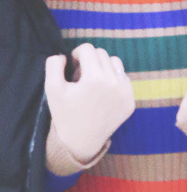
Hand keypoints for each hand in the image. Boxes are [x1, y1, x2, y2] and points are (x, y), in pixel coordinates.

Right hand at [45, 44, 134, 163]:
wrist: (81, 142)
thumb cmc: (64, 114)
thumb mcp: (52, 88)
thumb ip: (53, 65)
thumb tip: (64, 55)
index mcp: (95, 78)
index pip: (88, 49)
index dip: (76, 54)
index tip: (72, 66)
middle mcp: (114, 83)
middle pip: (102, 54)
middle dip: (89, 61)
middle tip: (80, 77)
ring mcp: (126, 93)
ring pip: (115, 63)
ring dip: (103, 67)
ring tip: (91, 83)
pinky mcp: (131, 101)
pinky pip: (124, 79)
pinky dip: (113, 80)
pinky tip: (102, 94)